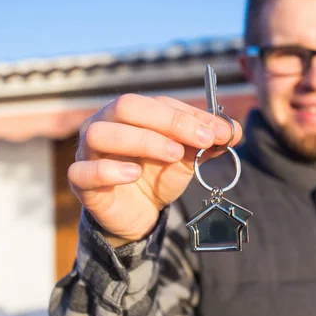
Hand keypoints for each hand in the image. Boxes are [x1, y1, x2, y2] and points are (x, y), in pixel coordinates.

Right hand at [68, 94, 241, 246]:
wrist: (140, 213)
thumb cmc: (159, 175)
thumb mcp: (188, 158)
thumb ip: (207, 143)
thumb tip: (234, 130)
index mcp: (132, 112)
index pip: (158, 102)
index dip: (190, 115)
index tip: (220, 132)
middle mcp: (104, 123)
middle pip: (126, 107)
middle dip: (168, 121)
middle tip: (200, 140)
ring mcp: (88, 152)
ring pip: (101, 133)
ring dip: (142, 140)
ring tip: (172, 155)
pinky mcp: (80, 181)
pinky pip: (83, 171)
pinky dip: (109, 170)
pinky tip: (133, 175)